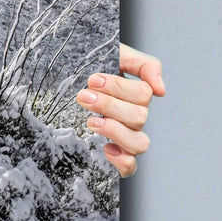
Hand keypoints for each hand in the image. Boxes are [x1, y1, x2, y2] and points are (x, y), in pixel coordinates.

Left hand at [76, 43, 165, 177]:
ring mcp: (125, 136)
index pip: (143, 94)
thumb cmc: (89, 64)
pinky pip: (130, 167)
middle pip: (139, 117)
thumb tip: (161, 90)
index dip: (118, 87)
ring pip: (139, 144)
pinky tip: (105, 148)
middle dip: (108, 105)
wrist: (60, 76)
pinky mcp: (114, 153)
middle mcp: (133, 116)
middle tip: (83, 96)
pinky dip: (122, 161)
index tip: (92, 80)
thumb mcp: (116, 53)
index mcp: (136, 93)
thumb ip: (144, 64)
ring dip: (115, 131)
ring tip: (91, 121)